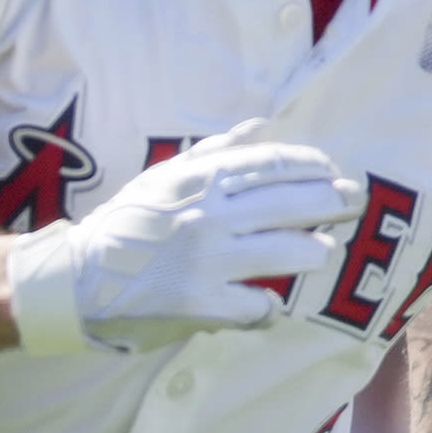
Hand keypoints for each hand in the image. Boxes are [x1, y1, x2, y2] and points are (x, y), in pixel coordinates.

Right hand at [6, 120, 360, 353]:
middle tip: (352, 201)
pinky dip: (269, 305)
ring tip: (320, 250)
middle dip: (332, 201)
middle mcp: (209, 215)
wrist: (79, 278)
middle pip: (294, 204)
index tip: (330, 169)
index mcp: (199, 179)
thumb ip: (216, 151)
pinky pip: (260, 306)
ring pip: (290, 253)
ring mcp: (210, 262)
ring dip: (313, 251)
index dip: (310, 165)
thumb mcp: (165, 175)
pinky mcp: (204, 305)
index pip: (272, 164)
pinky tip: (270, 301)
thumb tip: (261, 126)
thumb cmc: (127, 223)